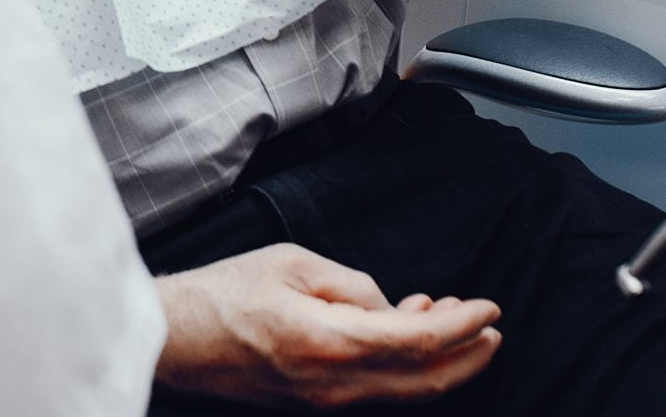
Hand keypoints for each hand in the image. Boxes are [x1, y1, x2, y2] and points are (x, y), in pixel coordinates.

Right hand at [154, 244, 502, 406]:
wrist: (176, 339)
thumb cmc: (223, 294)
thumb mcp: (291, 264)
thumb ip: (352, 285)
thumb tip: (388, 306)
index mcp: (331, 342)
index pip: (420, 341)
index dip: (463, 326)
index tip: (489, 308)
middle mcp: (337, 384)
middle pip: (426, 381)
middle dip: (468, 356)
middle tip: (490, 327)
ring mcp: (327, 400)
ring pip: (406, 391)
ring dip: (440, 361)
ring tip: (454, 321)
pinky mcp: (316, 402)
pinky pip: (378, 390)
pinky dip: (407, 366)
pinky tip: (405, 331)